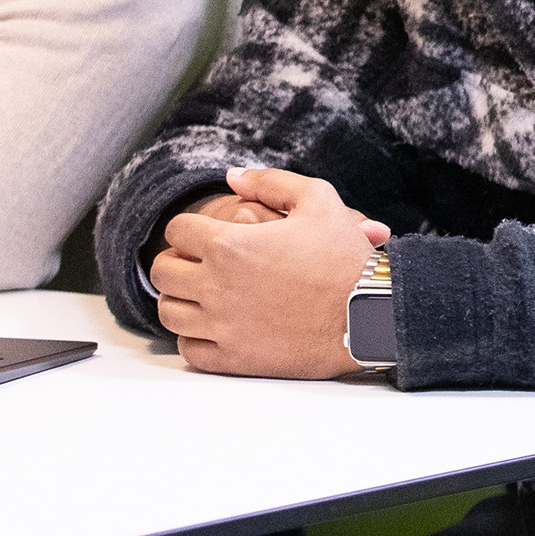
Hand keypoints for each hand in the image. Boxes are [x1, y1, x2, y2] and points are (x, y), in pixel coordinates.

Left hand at [151, 166, 390, 378]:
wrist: (371, 314)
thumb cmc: (345, 257)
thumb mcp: (317, 199)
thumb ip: (270, 182)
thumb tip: (232, 176)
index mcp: (230, 245)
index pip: (177, 230)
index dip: (188, 227)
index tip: (202, 234)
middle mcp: (218, 286)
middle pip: (163, 272)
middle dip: (175, 261)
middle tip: (196, 262)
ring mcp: (224, 326)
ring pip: (169, 313)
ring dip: (179, 299)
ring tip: (201, 294)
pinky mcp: (235, 359)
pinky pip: (189, 350)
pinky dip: (192, 337)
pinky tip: (212, 326)